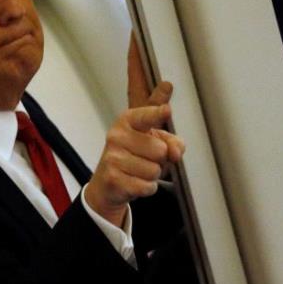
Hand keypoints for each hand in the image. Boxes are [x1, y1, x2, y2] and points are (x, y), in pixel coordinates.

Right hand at [84, 34, 184, 226]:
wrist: (108, 188)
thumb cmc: (135, 160)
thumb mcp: (154, 145)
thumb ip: (169, 138)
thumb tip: (174, 138)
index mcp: (129, 120)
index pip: (145, 109)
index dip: (156, 103)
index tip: (167, 93)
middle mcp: (118, 133)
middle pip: (160, 147)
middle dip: (162, 158)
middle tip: (152, 160)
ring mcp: (112, 155)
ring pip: (155, 169)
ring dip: (154, 177)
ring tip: (140, 174)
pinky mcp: (111, 177)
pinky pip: (147, 185)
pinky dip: (146, 190)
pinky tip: (134, 186)